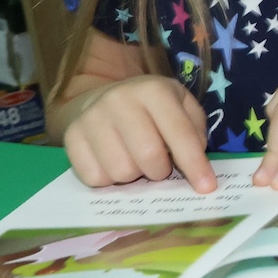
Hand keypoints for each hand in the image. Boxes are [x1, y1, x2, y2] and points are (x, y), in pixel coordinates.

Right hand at [62, 74, 216, 191]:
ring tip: (135, 162)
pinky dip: (109, 181)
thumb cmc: (151, 109)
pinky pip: (94, 178)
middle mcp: (119, 100)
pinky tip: (114, 164)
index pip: (179, 133)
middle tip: (160, 167)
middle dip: (161, 171)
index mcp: (153, 90)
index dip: (195, 164)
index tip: (207, 188)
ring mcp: (91, 118)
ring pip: (121, 172)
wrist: (101, 98)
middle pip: (149, 157)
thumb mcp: (180, 107)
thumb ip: (194, 132)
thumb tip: (197, 167)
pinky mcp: (71, 138)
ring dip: (134, 177)